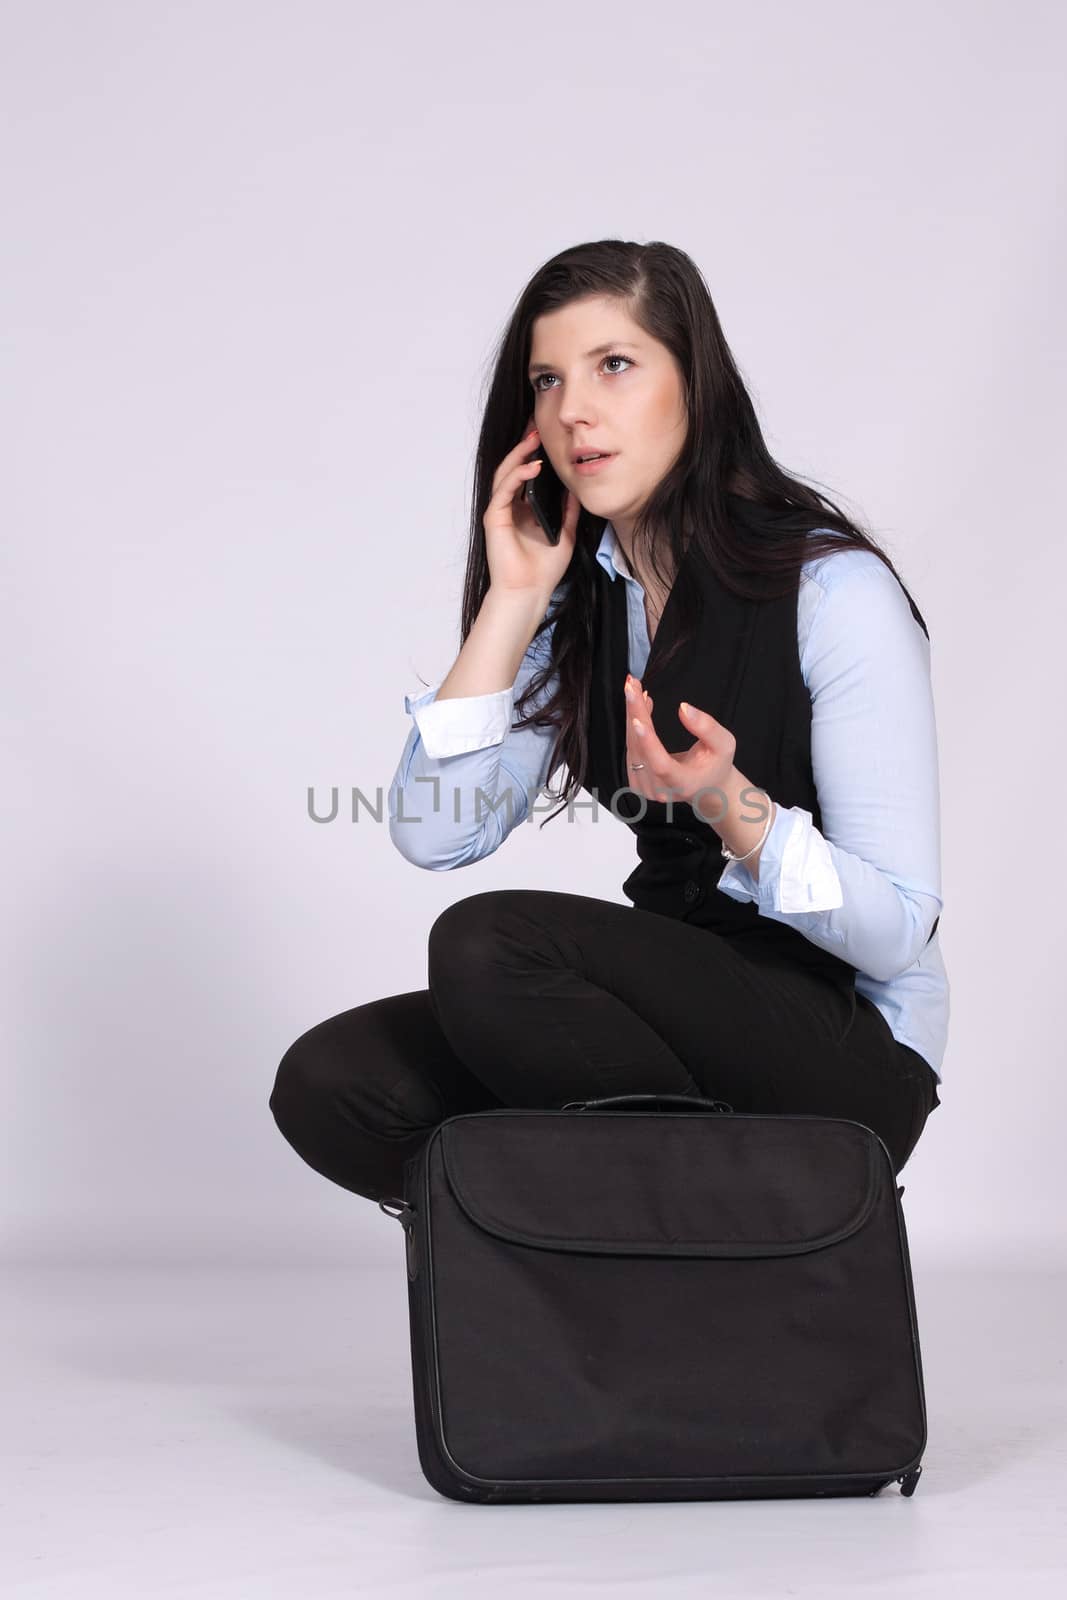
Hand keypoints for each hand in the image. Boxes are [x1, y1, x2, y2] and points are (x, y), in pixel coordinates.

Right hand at [482, 418, 578, 596]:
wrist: (530, 591)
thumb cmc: (543, 569)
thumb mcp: (566, 533)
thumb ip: (568, 510)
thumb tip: (575, 488)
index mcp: (524, 509)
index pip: (526, 474)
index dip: (533, 454)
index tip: (545, 436)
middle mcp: (509, 507)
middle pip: (513, 468)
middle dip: (524, 446)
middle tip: (536, 427)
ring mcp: (500, 511)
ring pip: (505, 474)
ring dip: (519, 455)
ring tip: (534, 439)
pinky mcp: (493, 518)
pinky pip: (504, 490)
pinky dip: (517, 475)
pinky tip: (533, 466)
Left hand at [623, 674, 736, 824]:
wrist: (708, 787)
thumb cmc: (717, 764)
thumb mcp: (724, 744)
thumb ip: (707, 727)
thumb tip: (683, 708)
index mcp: (682, 784)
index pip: (661, 765)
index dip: (648, 742)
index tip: (637, 718)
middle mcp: (660, 790)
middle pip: (640, 749)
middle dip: (635, 713)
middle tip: (632, 685)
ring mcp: (645, 788)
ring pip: (632, 747)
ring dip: (633, 716)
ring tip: (639, 692)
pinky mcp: (636, 782)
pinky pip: (631, 750)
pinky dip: (633, 727)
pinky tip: (640, 711)